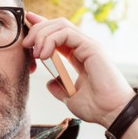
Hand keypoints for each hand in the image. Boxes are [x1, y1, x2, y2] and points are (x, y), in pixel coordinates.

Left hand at [21, 12, 134, 127]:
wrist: (112, 113)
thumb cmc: (97, 107)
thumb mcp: (71, 98)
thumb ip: (59, 88)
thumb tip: (50, 83)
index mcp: (80, 55)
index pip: (58, 34)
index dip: (41, 27)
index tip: (26, 26)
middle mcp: (84, 47)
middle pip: (58, 25)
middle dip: (38, 29)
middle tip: (25, 44)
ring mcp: (89, 45)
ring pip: (61, 25)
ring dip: (42, 34)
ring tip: (34, 52)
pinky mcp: (92, 47)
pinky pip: (67, 33)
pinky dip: (51, 40)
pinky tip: (44, 54)